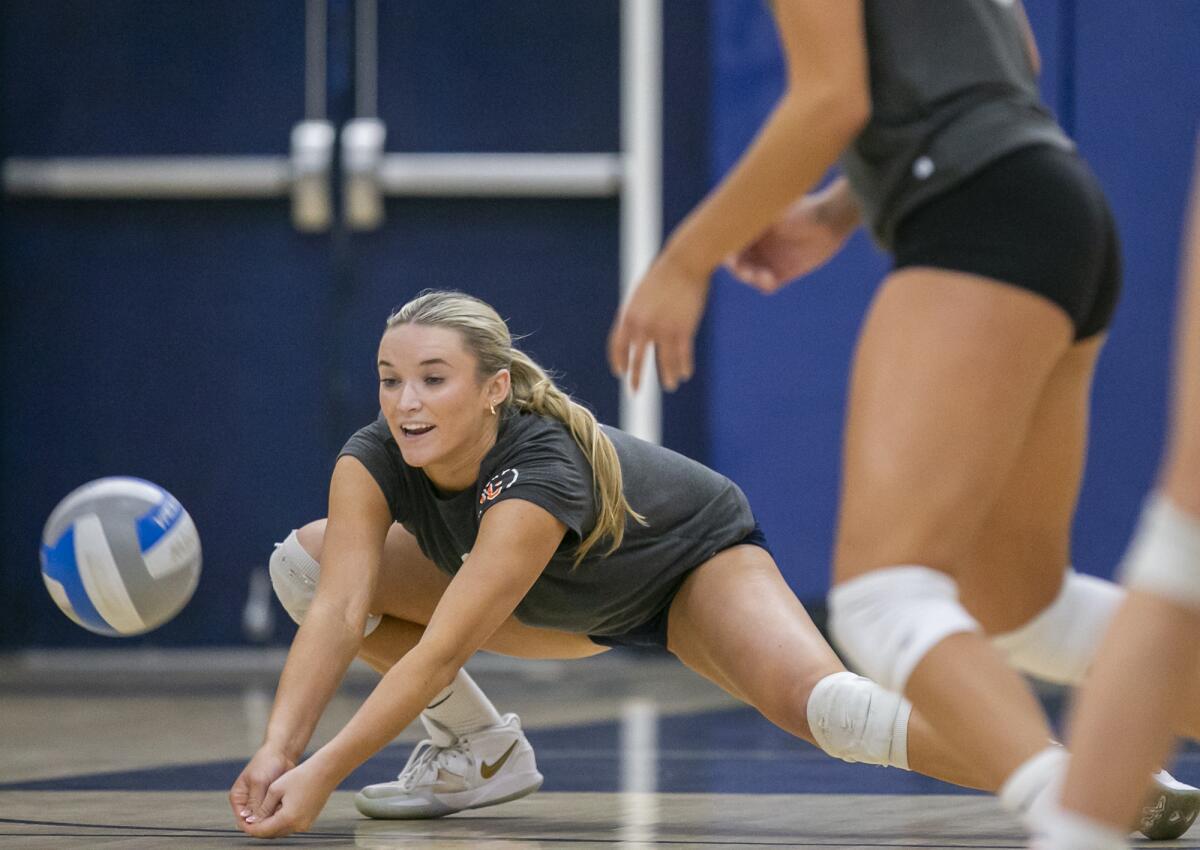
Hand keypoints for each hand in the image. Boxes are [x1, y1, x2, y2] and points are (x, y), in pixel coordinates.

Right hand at [230, 746, 294, 831]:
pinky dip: (280, 812)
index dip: (253, 827)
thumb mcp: (258, 782)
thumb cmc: (267, 762)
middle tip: (278, 818)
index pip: (241, 820)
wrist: (282, 753)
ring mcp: (259, 803)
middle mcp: (247, 803)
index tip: (267, 826)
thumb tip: (251, 821)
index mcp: (237, 798)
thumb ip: (255, 802)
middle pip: (254, 822)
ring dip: (274, 817)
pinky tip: (287, 806)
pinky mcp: (271, 801)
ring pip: (265, 819)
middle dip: (265, 822)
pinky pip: (274, 813)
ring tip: (283, 808)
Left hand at [241, 758, 338, 838]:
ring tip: (260, 812)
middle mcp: (297, 826)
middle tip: (248, 818)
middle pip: (271, 833)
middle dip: (258, 827)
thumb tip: (252, 820)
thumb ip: (262, 808)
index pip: (262, 831)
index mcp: (287, 819)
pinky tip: (275, 809)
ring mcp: (305, 824)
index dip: (249, 827)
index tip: (240, 821)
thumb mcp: (276, 789)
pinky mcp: (309, 820)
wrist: (326, 770)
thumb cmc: (302, 776)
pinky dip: (280, 820)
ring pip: (280, 829)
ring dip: (269, 824)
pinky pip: (290, 825)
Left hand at [608, 252, 710, 391]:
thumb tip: (633, 332)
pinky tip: (685, 374)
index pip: (618, 346)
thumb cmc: (662, 276)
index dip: (619, 362)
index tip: (621, 373)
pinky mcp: (682, 330)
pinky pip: (682, 356)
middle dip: (636, 379)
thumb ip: (635, 315)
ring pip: (665, 363)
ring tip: (671, 385)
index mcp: (629, 317)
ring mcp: (663, 330)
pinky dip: (684, 367)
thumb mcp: (640, 295)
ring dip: (668, 377)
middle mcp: (643, 327)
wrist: (684, 263)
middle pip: (637, 360)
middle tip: (635, 392)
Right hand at [724, 188, 854, 293]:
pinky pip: (766, 285)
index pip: (727, 243)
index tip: (730, 254)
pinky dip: (765, 285)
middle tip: (744, 270)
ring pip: (749, 275)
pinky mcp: (782, 274)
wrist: (831, 219)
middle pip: (736, 262)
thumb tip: (725, 214)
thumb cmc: (802, 208)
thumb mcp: (772, 209)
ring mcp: (768, 260)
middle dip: (738, 268)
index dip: (723, 250)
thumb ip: (750, 215)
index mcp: (748, 228)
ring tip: (762, 276)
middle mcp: (755, 245)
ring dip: (751, 277)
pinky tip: (770, 281)